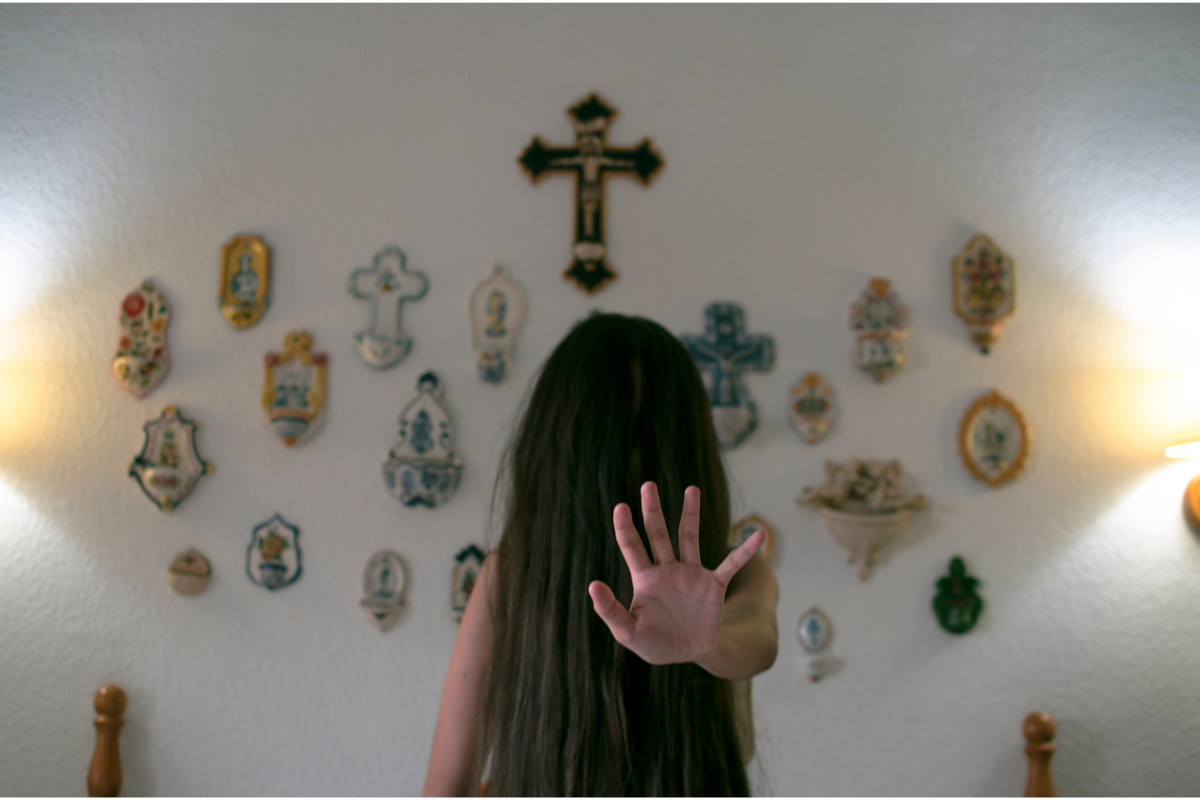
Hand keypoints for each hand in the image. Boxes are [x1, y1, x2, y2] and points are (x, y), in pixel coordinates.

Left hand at [587, 481, 765, 665]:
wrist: (689, 652)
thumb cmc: (654, 642)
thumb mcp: (628, 632)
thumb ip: (610, 610)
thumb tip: (592, 585)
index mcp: (645, 578)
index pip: (632, 546)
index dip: (625, 527)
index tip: (620, 507)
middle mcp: (667, 569)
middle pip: (658, 533)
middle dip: (652, 510)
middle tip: (648, 485)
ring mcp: (691, 573)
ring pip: (689, 537)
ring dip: (690, 514)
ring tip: (691, 489)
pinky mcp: (713, 584)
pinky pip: (730, 564)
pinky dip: (745, 550)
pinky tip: (758, 534)